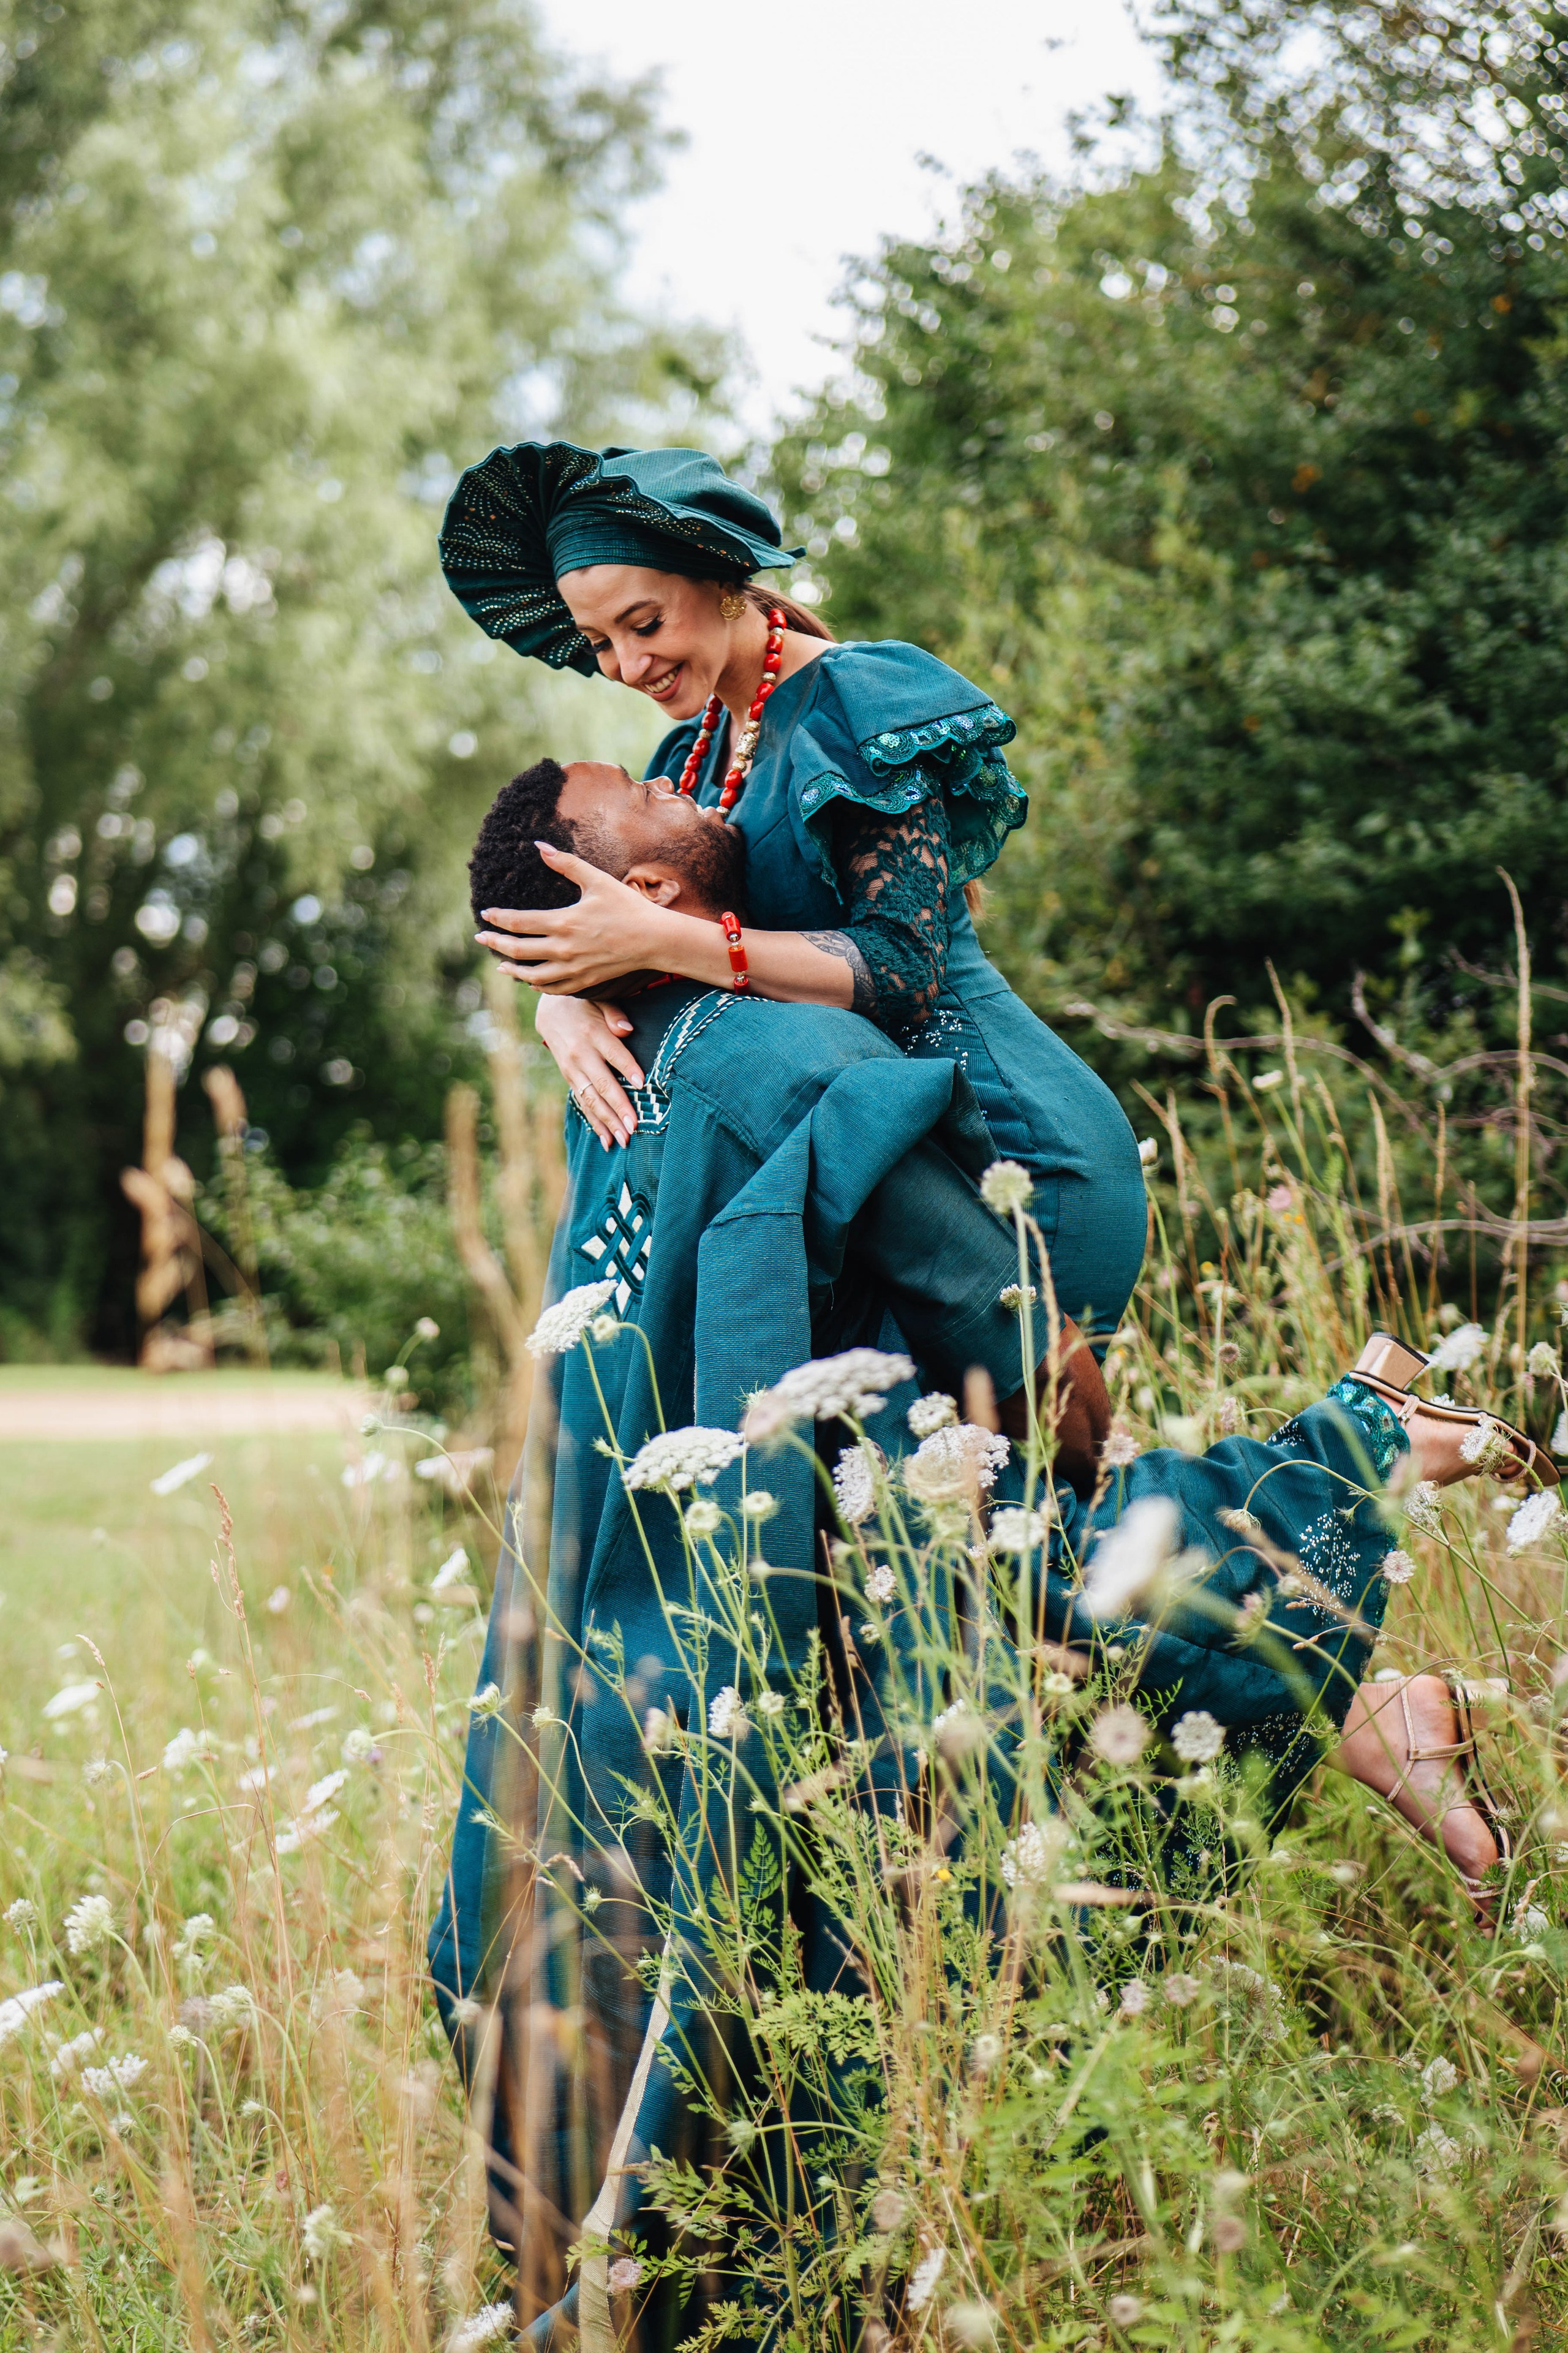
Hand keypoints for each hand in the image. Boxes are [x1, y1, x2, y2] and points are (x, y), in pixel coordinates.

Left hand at [476, 845, 671, 993]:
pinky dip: (537, 985)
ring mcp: (573, 968)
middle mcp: (564, 949)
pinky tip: (530, 981)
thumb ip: (566, 863)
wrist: (655, 940)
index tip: (485, 914)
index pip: (518, 922)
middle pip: (518, 949)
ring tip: (500, 966)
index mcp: (563, 922)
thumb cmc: (627, 906)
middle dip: (495, 943)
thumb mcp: (596, 880)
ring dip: (512, 970)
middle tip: (481, 939)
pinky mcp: (585, 980)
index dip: (498, 918)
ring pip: (532, 975)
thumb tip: (539, 845)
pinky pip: (553, 988)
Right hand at [535, 995, 642, 1149]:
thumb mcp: (599, 1000)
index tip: (642, 1084)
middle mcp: (580, 1054)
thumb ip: (614, 1014)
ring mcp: (572, 1070)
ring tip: (623, 1140)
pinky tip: (606, 1140)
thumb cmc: (585, 1005)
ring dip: (607, 1122)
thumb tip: (627, 1030)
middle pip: (602, 1084)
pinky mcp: (570, 1079)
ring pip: (591, 1099)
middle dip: (618, 1107)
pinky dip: (595, 1123)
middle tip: (633, 1127)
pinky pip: (582, 1104)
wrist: (551, 1010)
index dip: (627, 1068)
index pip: (614, 1053)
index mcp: (592, 1033)